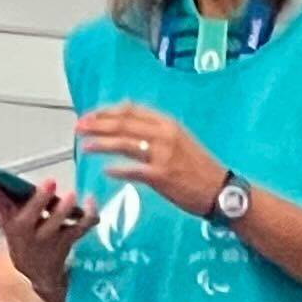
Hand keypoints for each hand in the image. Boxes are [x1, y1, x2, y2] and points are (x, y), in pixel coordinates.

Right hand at [0, 174, 88, 301]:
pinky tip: (90, 201)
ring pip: (60, 222)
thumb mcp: (6, 222)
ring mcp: (52, 239)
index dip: (0, 193)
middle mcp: (32, 233)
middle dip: (41, 199)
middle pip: (35, 214)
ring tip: (71, 195)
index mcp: (15, 225)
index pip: (6, 206)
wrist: (38, 273)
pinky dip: (89, 215)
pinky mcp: (69, 240)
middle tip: (50, 182)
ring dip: (67, 209)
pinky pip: (82, 227)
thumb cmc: (22, 240)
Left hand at [77, 103, 228, 218]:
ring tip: (85, 146)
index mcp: (167, 123)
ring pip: (124, 144)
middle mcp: (164, 135)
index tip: (91, 116)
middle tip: (79, 127)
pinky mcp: (162, 176)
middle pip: (123, 124)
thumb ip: (155, 133)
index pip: (130, 110)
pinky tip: (105, 170)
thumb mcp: (180, 141)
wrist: (221, 190)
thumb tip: (128, 127)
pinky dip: (117, 169)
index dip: (106, 112)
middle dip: (97, 124)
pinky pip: (133, 170)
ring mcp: (163, 155)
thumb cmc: (200, 169)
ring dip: (101, 144)